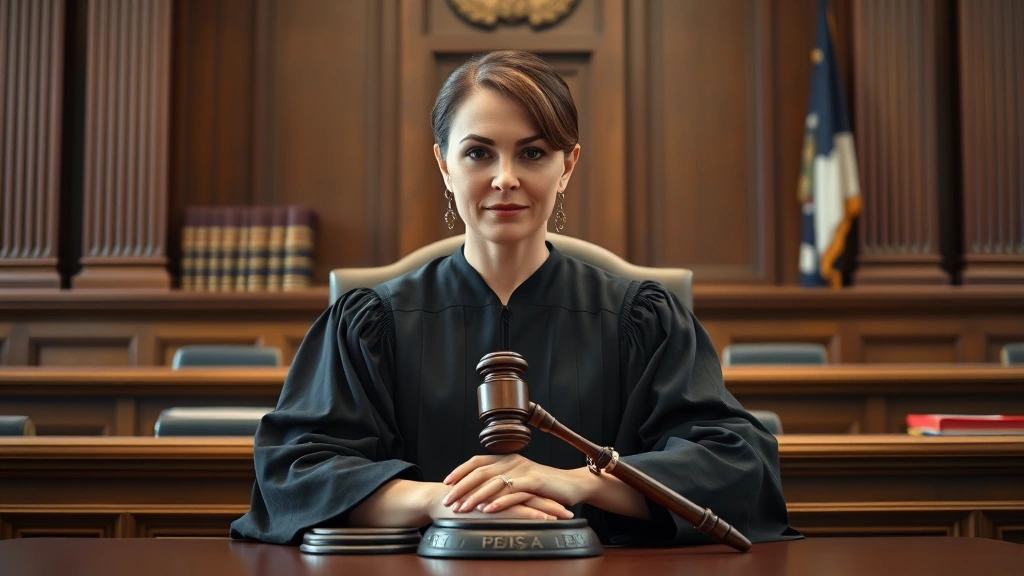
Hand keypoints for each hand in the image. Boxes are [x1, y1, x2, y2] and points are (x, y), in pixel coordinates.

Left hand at [441, 454, 586, 516]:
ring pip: (493, 482)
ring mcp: (524, 470)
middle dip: (461, 487)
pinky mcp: (536, 482)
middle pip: (481, 471)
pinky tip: (486, 510)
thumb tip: (479, 492)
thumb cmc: (545, 487)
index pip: (478, 460)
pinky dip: (498, 501)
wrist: (573, 485)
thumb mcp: (520, 481)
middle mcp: (513, 461)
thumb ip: (502, 482)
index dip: (460, 470)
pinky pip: (512, 492)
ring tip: (462, 509)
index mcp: (507, 459)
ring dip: (475, 496)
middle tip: (448, 500)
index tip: (446, 482)